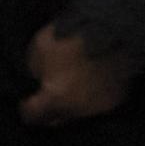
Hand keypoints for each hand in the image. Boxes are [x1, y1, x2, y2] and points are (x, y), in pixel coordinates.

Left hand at [21, 24, 135, 126]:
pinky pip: (99, 104)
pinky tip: (91, 82)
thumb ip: (34, 70)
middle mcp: (78, 110)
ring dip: (72, 104)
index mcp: (55, 99)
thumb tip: (39, 79)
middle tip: (47, 94)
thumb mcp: (39, 47)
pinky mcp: (118, 98)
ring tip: (71, 86)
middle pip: (57, 120)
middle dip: (49, 110)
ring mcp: (100, 107)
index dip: (26, 108)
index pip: (32, 117)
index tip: (26, 100)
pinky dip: (93, 96)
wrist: (113, 24)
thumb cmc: (72, 33)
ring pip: (79, 114)